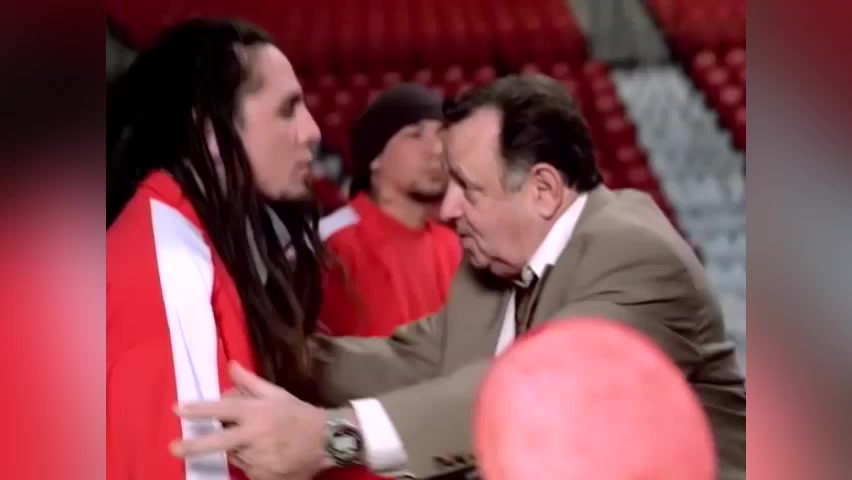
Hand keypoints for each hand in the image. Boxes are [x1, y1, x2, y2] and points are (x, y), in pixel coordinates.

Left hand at [170, 361, 330, 479]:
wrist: (326, 441)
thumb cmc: (298, 414)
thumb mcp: (276, 394)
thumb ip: (250, 382)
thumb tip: (229, 365)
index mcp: (257, 413)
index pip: (222, 409)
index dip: (199, 409)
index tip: (177, 408)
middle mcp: (255, 436)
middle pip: (218, 442)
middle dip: (194, 445)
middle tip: (173, 447)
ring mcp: (259, 459)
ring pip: (233, 455)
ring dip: (236, 448)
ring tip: (257, 441)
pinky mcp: (263, 476)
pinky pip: (246, 469)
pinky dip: (249, 462)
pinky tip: (264, 454)